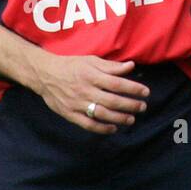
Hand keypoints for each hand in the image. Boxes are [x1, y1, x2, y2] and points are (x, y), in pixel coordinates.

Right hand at [27, 54, 147, 132]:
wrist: (44, 75)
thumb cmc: (71, 66)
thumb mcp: (91, 61)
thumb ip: (111, 66)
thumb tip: (131, 66)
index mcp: (91, 75)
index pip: (117, 83)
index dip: (133, 89)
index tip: (145, 92)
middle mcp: (85, 90)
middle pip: (112, 100)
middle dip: (130, 105)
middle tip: (142, 107)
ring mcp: (77, 104)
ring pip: (101, 114)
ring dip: (119, 118)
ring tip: (131, 119)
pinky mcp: (69, 114)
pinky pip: (87, 124)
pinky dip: (101, 128)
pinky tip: (113, 128)